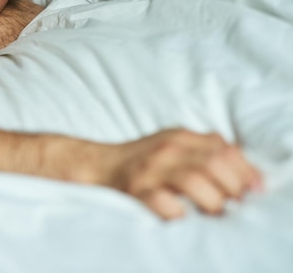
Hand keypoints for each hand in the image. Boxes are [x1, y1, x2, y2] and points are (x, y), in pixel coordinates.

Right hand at [101, 129, 262, 219]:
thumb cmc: (141, 159)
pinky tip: (185, 216)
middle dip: (232, 187)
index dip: (244, 169)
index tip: (251, 189)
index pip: (223, 147)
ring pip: (193, 181)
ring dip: (212, 201)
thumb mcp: (173, 142)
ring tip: (214, 211)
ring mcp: (150, 171)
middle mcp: (165, 150)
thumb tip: (243, 170)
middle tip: (234, 203)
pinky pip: (163, 203)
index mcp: (178, 136)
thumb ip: (204, 148)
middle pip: (213, 162)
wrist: (100, 165)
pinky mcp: (135, 191)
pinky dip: (180, 212)